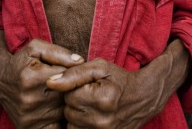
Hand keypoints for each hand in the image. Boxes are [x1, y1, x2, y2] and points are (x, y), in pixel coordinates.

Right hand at [0, 31, 83, 128]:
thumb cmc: (21, 61)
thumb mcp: (35, 48)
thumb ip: (58, 52)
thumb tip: (79, 61)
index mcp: (31, 77)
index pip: (66, 75)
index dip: (72, 71)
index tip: (72, 69)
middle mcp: (30, 99)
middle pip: (66, 94)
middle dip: (71, 86)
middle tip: (69, 81)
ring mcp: (29, 116)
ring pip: (63, 110)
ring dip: (66, 101)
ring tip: (61, 92)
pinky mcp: (29, 128)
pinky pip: (55, 127)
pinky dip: (60, 119)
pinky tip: (58, 108)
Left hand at [46, 41, 189, 128]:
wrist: (142, 98)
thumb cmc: (118, 79)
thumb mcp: (99, 68)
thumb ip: (73, 73)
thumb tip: (49, 83)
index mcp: (103, 99)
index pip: (69, 95)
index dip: (74, 87)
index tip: (87, 84)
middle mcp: (103, 121)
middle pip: (69, 112)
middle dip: (74, 101)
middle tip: (89, 95)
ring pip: (71, 125)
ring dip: (77, 115)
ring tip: (90, 106)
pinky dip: (81, 125)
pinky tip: (91, 116)